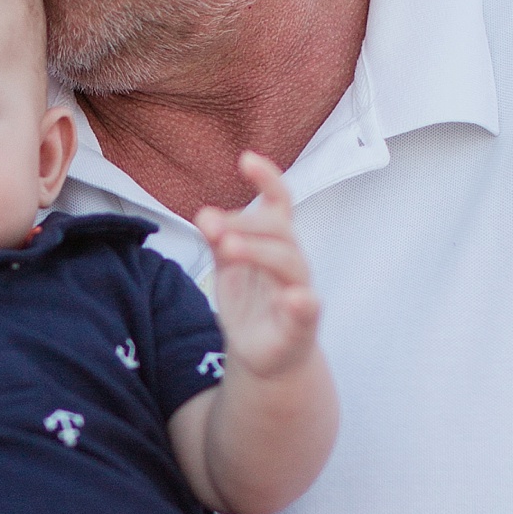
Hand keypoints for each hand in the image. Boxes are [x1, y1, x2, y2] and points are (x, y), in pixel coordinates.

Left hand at [195, 153, 320, 378]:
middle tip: (211, 227)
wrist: (263, 354)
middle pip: (280, 232)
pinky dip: (303, 303)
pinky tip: (294, 298)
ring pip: (291, 264)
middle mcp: (292, 263)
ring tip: (229, 249)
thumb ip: (219, 239)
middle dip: (247, 224)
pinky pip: (308, 311)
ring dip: (260, 252)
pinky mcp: (301, 326)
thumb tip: (204, 215)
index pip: (279, 204)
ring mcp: (300, 293)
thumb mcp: (228, 266)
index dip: (267, 179)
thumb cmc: (250, 304)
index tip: (246, 159)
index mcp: (275, 243)